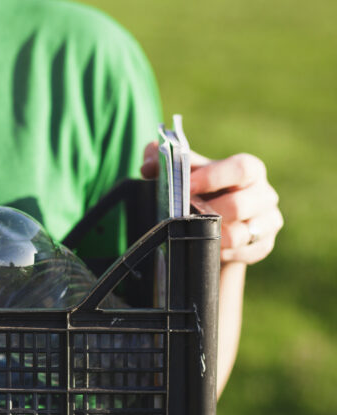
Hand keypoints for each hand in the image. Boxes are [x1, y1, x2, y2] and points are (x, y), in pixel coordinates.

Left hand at [141, 143, 282, 264]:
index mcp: (248, 169)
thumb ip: (162, 161)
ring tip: (193, 233)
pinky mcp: (263, 245)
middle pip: (240, 205)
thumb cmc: (199, 189)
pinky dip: (222, 253)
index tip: (187, 187)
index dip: (213, 178)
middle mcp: (264, 194)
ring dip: (212, 236)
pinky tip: (208, 248)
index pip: (241, 169)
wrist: (213, 220)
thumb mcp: (183, 173)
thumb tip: (147, 167)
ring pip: (242, 234)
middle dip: (208, 213)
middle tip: (184, 216)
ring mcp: (268, 221)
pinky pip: (244, 253)